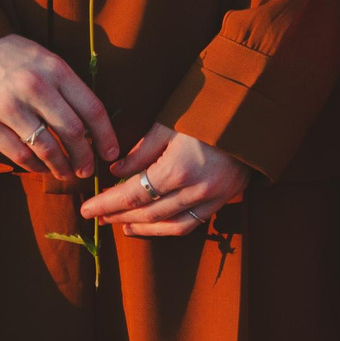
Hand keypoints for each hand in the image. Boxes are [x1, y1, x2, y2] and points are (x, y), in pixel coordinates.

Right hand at [0, 33, 118, 177]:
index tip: (110, 153)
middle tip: (87, 169)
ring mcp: (8, 106)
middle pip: (73, 133)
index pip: (92, 109)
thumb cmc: (8, 57)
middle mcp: (34, 87)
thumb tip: (90, 126)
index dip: (106, 137)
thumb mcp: (43, 59)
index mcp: (55, 69)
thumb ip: (65, 87)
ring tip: (66, 173)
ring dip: (61, 167)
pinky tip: (40, 167)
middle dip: (85, 157)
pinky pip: (19, 154)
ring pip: (47, 148)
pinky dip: (34, 166)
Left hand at [80, 126, 249, 236]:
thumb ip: (140, 153)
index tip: (87, 210)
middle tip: (97, 216)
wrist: (252, 115)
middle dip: (118, 215)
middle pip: (148, 213)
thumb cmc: (205, 112)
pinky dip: (169, 227)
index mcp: (177, 169)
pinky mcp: (226, 199)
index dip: (107, 204)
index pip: (133, 194)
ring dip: (143, 228)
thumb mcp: (167, 126)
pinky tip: (153, 225)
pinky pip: (193, 222)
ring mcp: (213, 198)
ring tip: (122, 225)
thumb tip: (116, 172)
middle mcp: (195, 190)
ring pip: (171, 225)